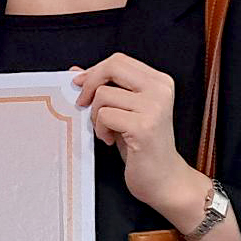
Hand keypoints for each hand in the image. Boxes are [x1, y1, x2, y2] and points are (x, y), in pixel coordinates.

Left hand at [73, 54, 200, 215]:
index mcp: (159, 82)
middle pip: (112, 67)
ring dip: (96, 115)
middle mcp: (160, 90)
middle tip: (83, 104)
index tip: (81, 86)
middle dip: (90, 85)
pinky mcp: (143, 127)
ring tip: (106, 130)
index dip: (95, 71)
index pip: (119, 60)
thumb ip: (106, 88)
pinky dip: (100, 129)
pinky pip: (104, 116)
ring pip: (103, 95)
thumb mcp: (124, 111)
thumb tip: (76, 72)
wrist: (164, 179)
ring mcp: (153, 107)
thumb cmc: (142, 146)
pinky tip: (110, 140)